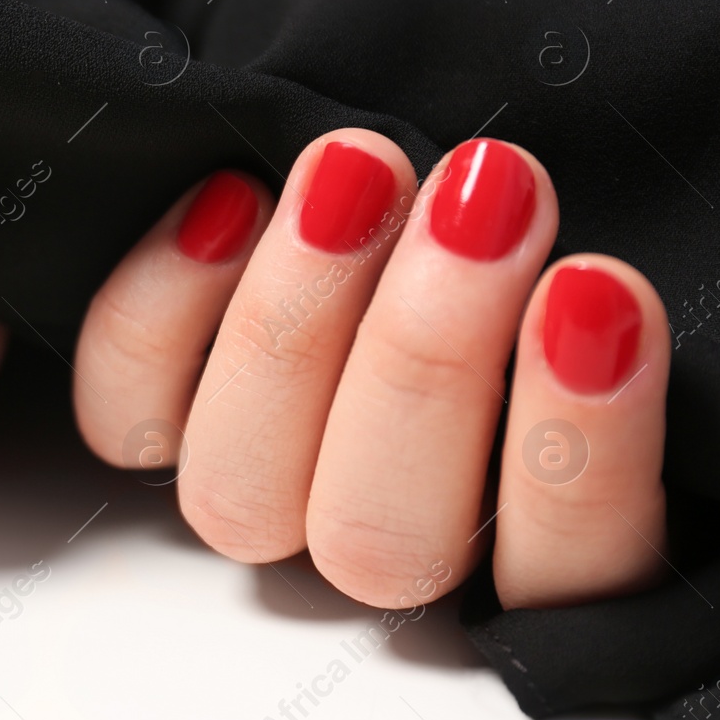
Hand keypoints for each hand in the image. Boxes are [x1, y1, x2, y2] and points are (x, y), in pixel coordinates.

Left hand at [73, 129, 668, 609]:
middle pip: (385, 540)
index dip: (580, 450)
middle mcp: (381, 532)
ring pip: (244, 498)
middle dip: (424, 359)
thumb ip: (552, 264)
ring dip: (294, 330)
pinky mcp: (154, 426)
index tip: (593, 290)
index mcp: (523, 527)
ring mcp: (261, 490)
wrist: (375, 146)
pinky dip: (159, 316)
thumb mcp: (545, 220)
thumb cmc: (485, 189)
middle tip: (473, 199)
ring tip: (352, 170)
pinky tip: (223, 200)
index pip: (572, 573)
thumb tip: (528, 221)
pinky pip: (126, 417)